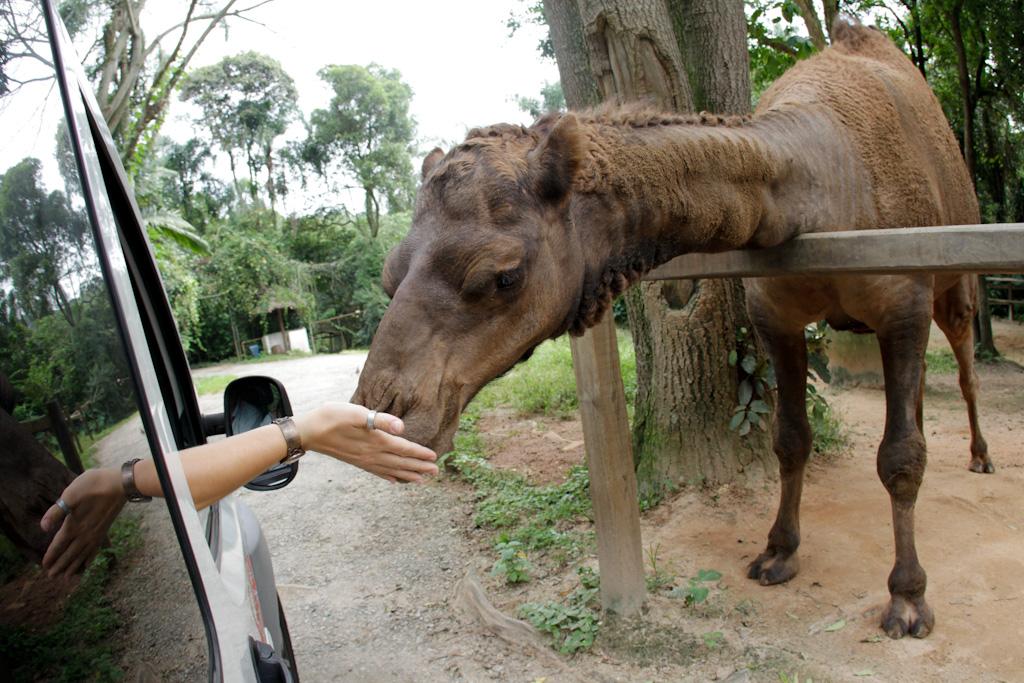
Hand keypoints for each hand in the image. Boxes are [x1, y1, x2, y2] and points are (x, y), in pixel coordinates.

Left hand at [39, 468, 125, 578]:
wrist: (120, 484)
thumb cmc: (94, 485)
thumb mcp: (71, 494)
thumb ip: (56, 512)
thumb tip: (43, 528)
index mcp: (74, 525)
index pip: (59, 545)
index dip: (51, 555)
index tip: (44, 566)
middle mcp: (84, 533)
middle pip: (70, 554)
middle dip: (60, 566)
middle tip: (51, 577)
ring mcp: (96, 534)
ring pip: (82, 555)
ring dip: (73, 566)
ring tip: (67, 578)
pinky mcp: (104, 530)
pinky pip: (95, 550)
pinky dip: (89, 559)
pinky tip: (87, 565)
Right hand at [296, 403, 437, 482]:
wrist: (308, 431)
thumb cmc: (332, 417)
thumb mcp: (356, 413)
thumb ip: (380, 420)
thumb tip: (402, 427)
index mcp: (375, 441)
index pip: (403, 449)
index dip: (420, 453)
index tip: (434, 457)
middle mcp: (372, 454)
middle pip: (401, 462)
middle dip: (419, 467)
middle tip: (436, 472)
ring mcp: (364, 460)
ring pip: (391, 470)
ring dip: (408, 474)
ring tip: (422, 480)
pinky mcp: (356, 461)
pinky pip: (377, 472)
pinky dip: (389, 476)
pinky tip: (395, 481)